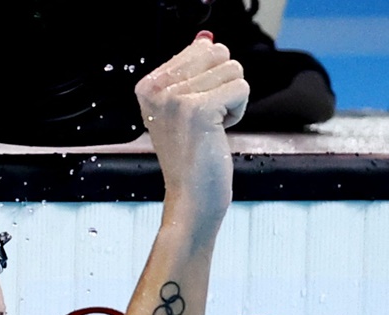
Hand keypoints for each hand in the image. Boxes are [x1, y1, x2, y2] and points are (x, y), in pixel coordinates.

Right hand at [135, 32, 248, 222]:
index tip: (195, 114)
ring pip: (233, 69)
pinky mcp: (198, 110)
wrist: (191, 199)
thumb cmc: (193, 158)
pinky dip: (239, 110)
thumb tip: (207, 41)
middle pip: (218, 54)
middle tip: (208, 120)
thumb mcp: (187, 108)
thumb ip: (194, 71)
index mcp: (148, 86)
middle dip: (225, 86)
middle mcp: (156, 89)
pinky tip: (220, 132)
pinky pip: (241, 87)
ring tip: (212, 127)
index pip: (200, 50)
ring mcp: (175, 99)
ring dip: (232, 100)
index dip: (211, 80)